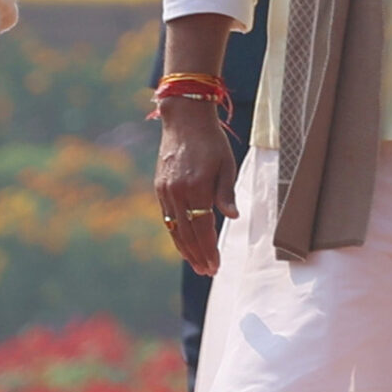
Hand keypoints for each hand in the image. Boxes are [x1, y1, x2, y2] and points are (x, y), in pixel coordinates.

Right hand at [153, 98, 239, 274]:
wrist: (183, 119)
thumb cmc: (211, 141)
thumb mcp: (226, 165)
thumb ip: (226, 193)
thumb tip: (232, 218)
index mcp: (197, 188)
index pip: (203, 229)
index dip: (210, 250)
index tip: (216, 265)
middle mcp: (178, 193)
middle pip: (188, 233)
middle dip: (198, 255)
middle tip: (208, 272)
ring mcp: (166, 191)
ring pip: (175, 228)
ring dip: (186, 249)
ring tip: (196, 264)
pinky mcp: (160, 187)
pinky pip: (167, 217)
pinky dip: (176, 233)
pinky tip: (184, 242)